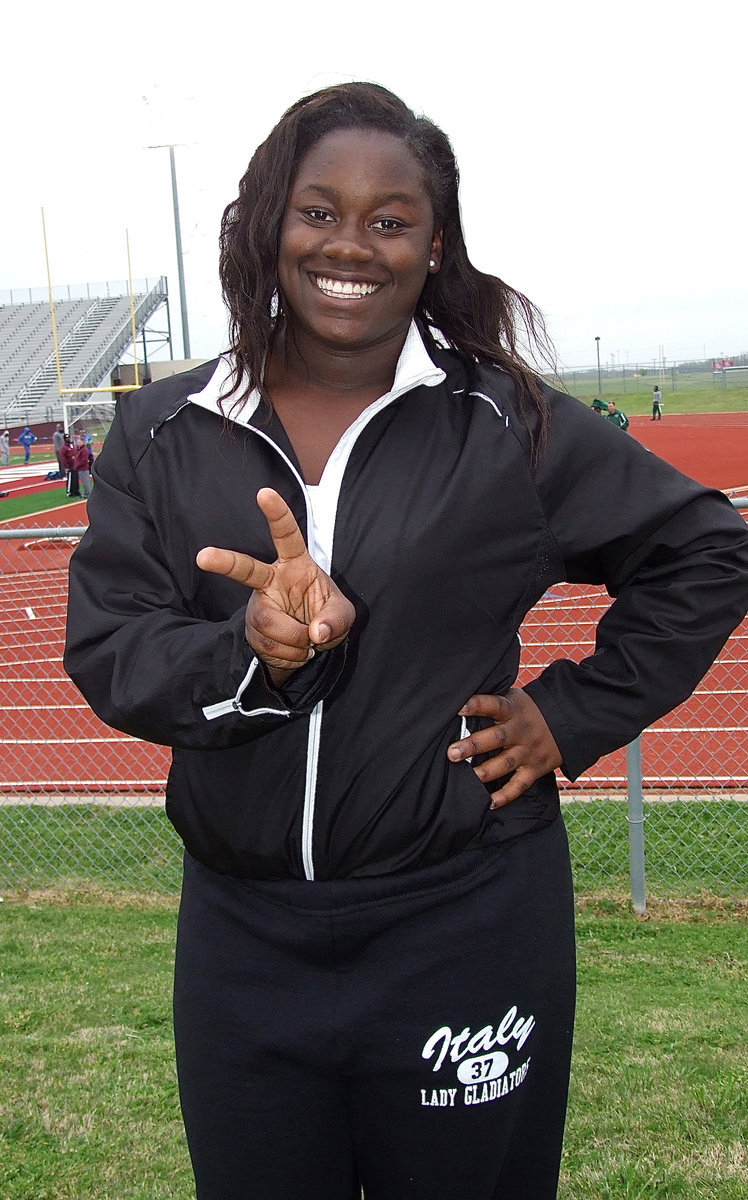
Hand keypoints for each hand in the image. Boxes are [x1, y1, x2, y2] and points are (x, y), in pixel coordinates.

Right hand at [196, 488, 354, 681]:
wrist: (309, 646)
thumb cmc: (326, 615)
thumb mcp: (343, 615)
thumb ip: (335, 620)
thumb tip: (316, 632)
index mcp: (295, 564)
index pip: (286, 535)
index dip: (276, 514)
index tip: (264, 493)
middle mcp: (270, 581)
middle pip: (245, 569)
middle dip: (223, 562)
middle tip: (203, 557)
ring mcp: (258, 606)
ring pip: (269, 624)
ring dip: (295, 640)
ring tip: (308, 643)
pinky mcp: (252, 630)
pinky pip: (269, 646)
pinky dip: (291, 655)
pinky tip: (296, 650)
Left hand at [447, 689, 561, 808]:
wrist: (567, 721)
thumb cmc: (528, 710)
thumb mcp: (514, 698)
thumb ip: (492, 700)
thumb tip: (460, 699)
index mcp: (513, 710)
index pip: (494, 705)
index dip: (477, 705)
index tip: (459, 708)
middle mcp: (520, 731)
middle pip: (496, 738)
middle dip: (473, 745)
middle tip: (452, 753)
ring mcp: (528, 751)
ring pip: (505, 763)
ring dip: (485, 771)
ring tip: (466, 777)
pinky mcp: (535, 769)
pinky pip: (519, 785)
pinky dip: (505, 796)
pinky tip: (489, 802)